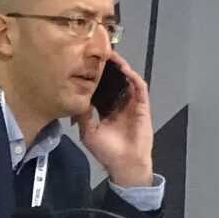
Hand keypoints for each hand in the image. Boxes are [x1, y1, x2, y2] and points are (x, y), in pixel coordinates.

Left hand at [76, 51, 155, 188]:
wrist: (125, 164)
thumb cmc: (107, 152)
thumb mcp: (88, 132)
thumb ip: (83, 115)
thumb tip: (76, 98)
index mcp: (106, 109)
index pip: (101, 88)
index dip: (96, 77)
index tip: (87, 65)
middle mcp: (119, 104)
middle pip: (115, 80)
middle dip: (108, 68)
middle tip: (100, 53)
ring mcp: (132, 104)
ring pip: (127, 80)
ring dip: (121, 68)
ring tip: (112, 56)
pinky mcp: (142, 106)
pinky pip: (139, 88)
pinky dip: (133, 77)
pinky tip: (125, 69)